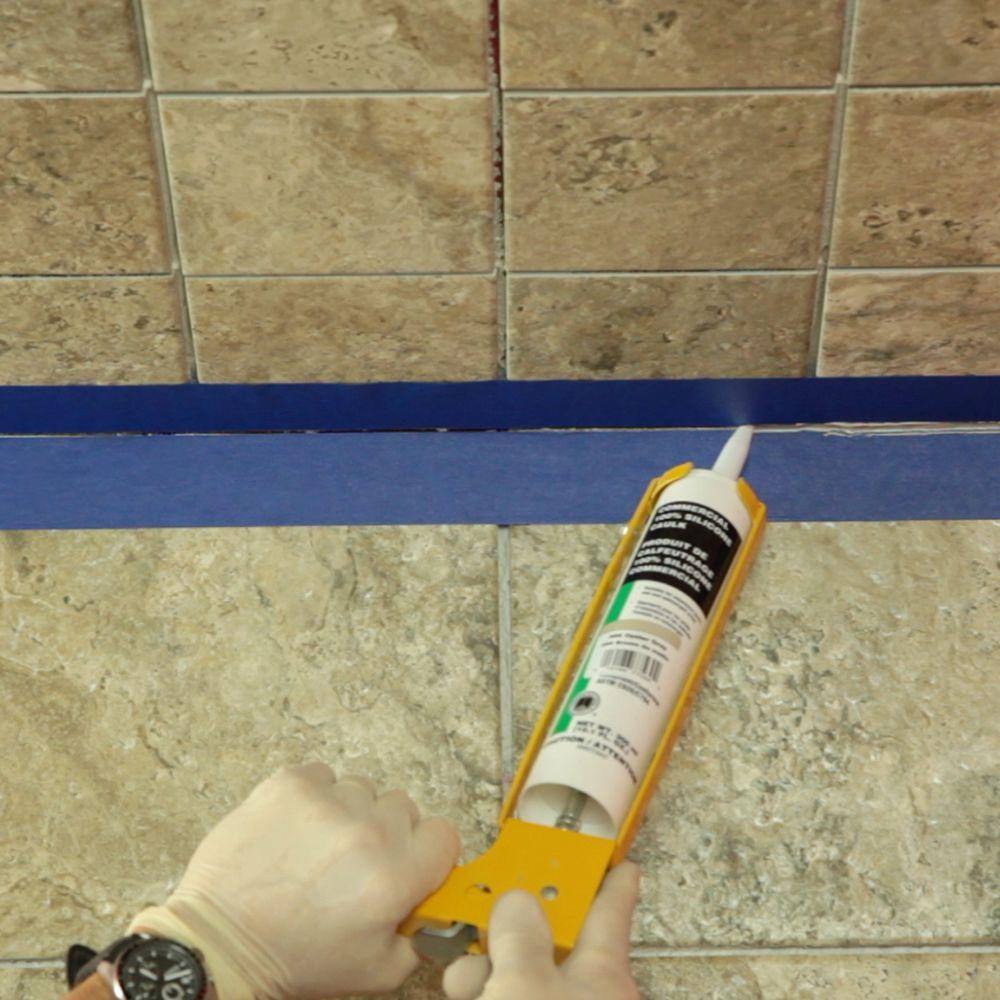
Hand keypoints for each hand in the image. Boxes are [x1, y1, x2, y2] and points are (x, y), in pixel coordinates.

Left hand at [127, 761, 459, 998]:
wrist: (218, 943)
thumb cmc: (293, 957)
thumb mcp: (377, 971)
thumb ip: (420, 934)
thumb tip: (436, 902)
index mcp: (394, 878)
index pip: (443, 835)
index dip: (427, 852)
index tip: (408, 863)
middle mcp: (366, 833)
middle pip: (403, 807)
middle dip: (385, 833)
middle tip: (355, 864)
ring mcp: (325, 803)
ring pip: (362, 789)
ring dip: (348, 813)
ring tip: (319, 849)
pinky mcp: (290, 784)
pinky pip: (323, 775)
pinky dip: (314, 796)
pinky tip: (298, 830)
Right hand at [441, 861, 640, 999]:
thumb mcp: (524, 987)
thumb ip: (519, 937)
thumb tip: (516, 902)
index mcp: (604, 976)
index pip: (611, 910)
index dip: (609, 878)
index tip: (616, 856)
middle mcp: (587, 996)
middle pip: (555, 940)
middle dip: (515, 922)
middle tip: (485, 909)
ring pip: (525, 975)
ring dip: (488, 965)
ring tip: (461, 974)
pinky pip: (510, 995)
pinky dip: (487, 990)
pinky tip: (465, 990)